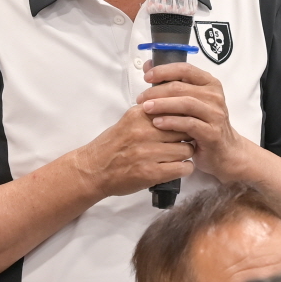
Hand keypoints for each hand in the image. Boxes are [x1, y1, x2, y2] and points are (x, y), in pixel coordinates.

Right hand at [74, 104, 194, 199]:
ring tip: (177, 155)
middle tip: (183, 141)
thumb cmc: (112, 146)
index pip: (175, 110)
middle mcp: (144, 132)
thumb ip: (151, 114)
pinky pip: (183, 168)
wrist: (93, 169)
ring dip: (185, 154)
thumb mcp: (129, 121)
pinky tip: (179, 167)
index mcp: (139, 115)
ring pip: (186, 149)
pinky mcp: (151, 173)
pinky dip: (185, 169)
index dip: (183, 118)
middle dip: (187, 135)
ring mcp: (148, 153)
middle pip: (184, 129)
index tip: (183, 124)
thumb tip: (178, 109)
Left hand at [138, 62, 247, 179]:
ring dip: (162, 104)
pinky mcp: (212, 132)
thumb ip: (172, 84)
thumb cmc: (203, 124)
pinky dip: (171, 122)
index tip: (146, 77)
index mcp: (210, 83)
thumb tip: (148, 65)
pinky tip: (157, 123)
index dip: (164, 70)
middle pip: (181, 87)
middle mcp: (215, 96)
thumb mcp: (190, 102)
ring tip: (145, 108)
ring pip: (185, 103)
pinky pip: (189, 124)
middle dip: (157, 91)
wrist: (224, 151)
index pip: (185, 69)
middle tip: (141, 98)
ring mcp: (215, 114)